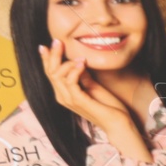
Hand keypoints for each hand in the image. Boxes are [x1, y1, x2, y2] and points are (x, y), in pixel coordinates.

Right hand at [38, 40, 148, 157]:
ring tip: (79, 56)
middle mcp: (63, 97)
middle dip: (52, 55)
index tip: (48, 44)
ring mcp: (69, 100)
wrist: (117, 123)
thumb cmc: (107, 106)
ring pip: (58, 76)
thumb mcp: (93, 86)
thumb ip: (84, 76)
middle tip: (57, 41)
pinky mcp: (79, 101)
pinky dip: (75, 70)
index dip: (47, 59)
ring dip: (66, 62)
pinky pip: (71, 82)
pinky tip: (82, 62)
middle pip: (51, 73)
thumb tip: (79, 61)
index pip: (51, 74)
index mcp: (65, 93)